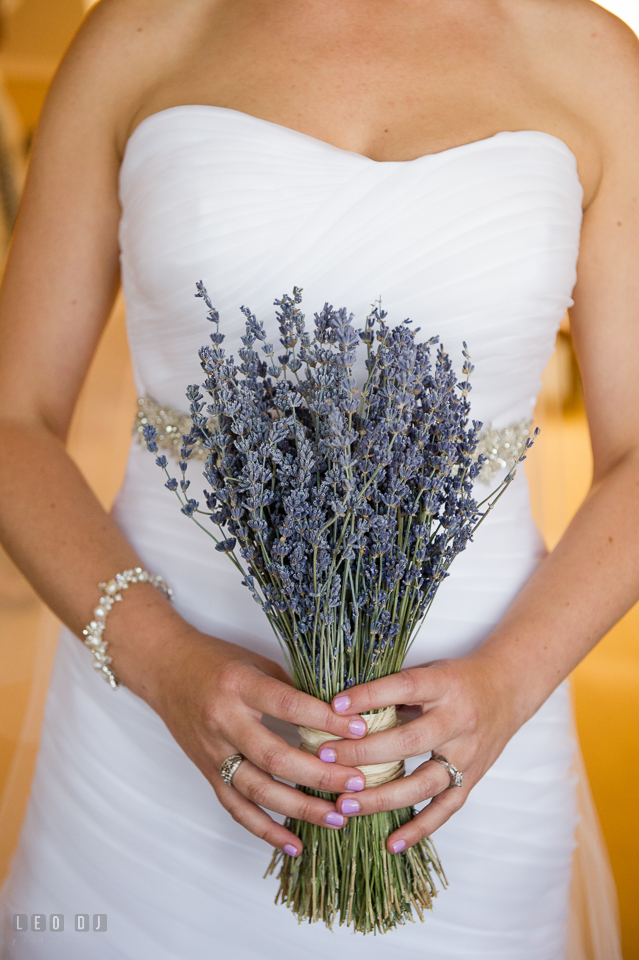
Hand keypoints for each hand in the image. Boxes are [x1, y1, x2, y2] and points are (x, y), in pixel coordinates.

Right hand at [144, 627, 369, 855]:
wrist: (164, 668)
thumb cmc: (215, 660)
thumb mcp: (256, 662)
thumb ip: (291, 689)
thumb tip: (338, 715)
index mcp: (239, 685)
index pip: (288, 706)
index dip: (325, 721)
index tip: (359, 730)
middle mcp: (223, 720)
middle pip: (275, 757)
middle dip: (320, 775)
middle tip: (356, 783)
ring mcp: (212, 750)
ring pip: (257, 790)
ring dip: (300, 809)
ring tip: (337, 817)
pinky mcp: (206, 771)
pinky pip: (236, 808)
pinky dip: (265, 830)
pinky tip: (295, 844)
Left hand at [319, 654, 521, 853]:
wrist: (507, 689)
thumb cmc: (457, 679)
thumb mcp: (428, 672)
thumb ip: (394, 688)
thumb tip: (344, 706)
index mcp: (444, 685)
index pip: (403, 687)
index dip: (369, 697)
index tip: (334, 706)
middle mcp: (458, 721)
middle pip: (408, 741)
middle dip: (363, 753)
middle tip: (325, 758)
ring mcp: (467, 754)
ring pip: (423, 783)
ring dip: (381, 797)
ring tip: (345, 803)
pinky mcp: (472, 778)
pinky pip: (445, 809)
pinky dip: (419, 828)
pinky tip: (391, 843)